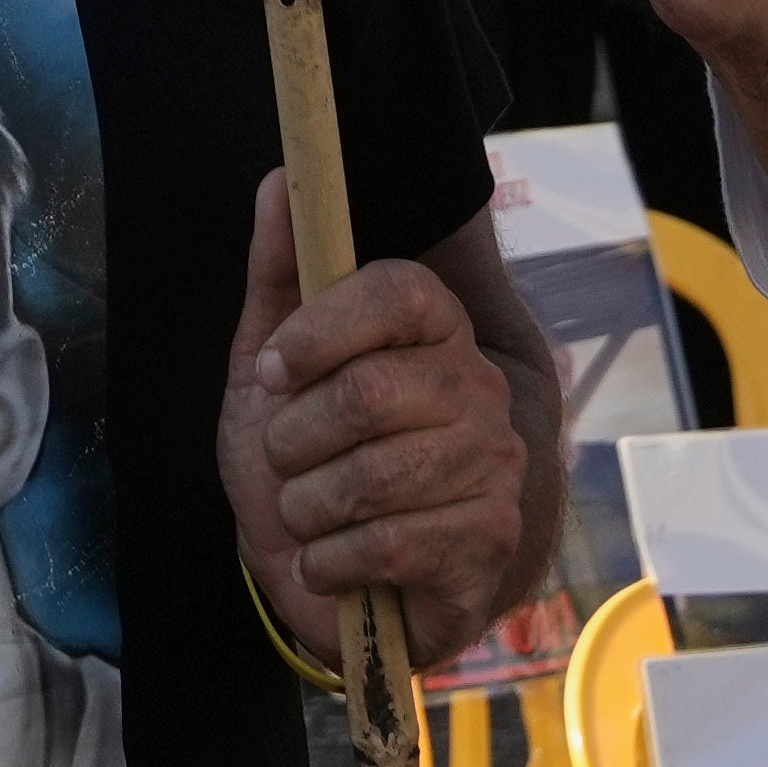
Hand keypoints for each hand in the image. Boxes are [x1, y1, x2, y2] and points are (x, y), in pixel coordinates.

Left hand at [221, 171, 540, 651]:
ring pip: (370, 477)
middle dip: (294, 440)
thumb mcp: (273, 371)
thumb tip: (278, 180)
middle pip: (369, 393)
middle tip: (286, 461)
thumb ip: (279, 275)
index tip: (273, 368)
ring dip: (305, 507)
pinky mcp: (489, 542)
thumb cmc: (309, 464)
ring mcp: (493, 467)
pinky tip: (329, 562)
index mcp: (435, 330)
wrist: (341, 586)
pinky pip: (386, 545)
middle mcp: (479, 389)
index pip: (400, 289)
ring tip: (308, 514)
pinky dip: (328, 562)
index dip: (323, 327)